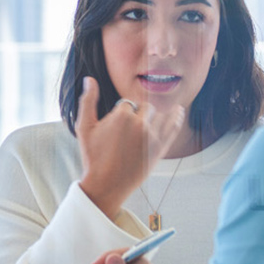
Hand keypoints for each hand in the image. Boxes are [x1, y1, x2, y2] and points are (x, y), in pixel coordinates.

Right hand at [75, 77, 185, 219]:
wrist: (105, 185)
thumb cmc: (92, 156)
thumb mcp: (84, 127)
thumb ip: (87, 101)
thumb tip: (89, 79)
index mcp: (122, 115)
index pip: (128, 103)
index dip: (123, 112)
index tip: (118, 124)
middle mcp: (139, 123)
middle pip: (146, 107)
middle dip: (140, 113)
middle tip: (131, 127)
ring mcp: (152, 137)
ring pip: (160, 115)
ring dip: (157, 114)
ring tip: (156, 113)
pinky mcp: (160, 149)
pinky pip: (173, 128)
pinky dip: (177, 118)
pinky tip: (179, 111)